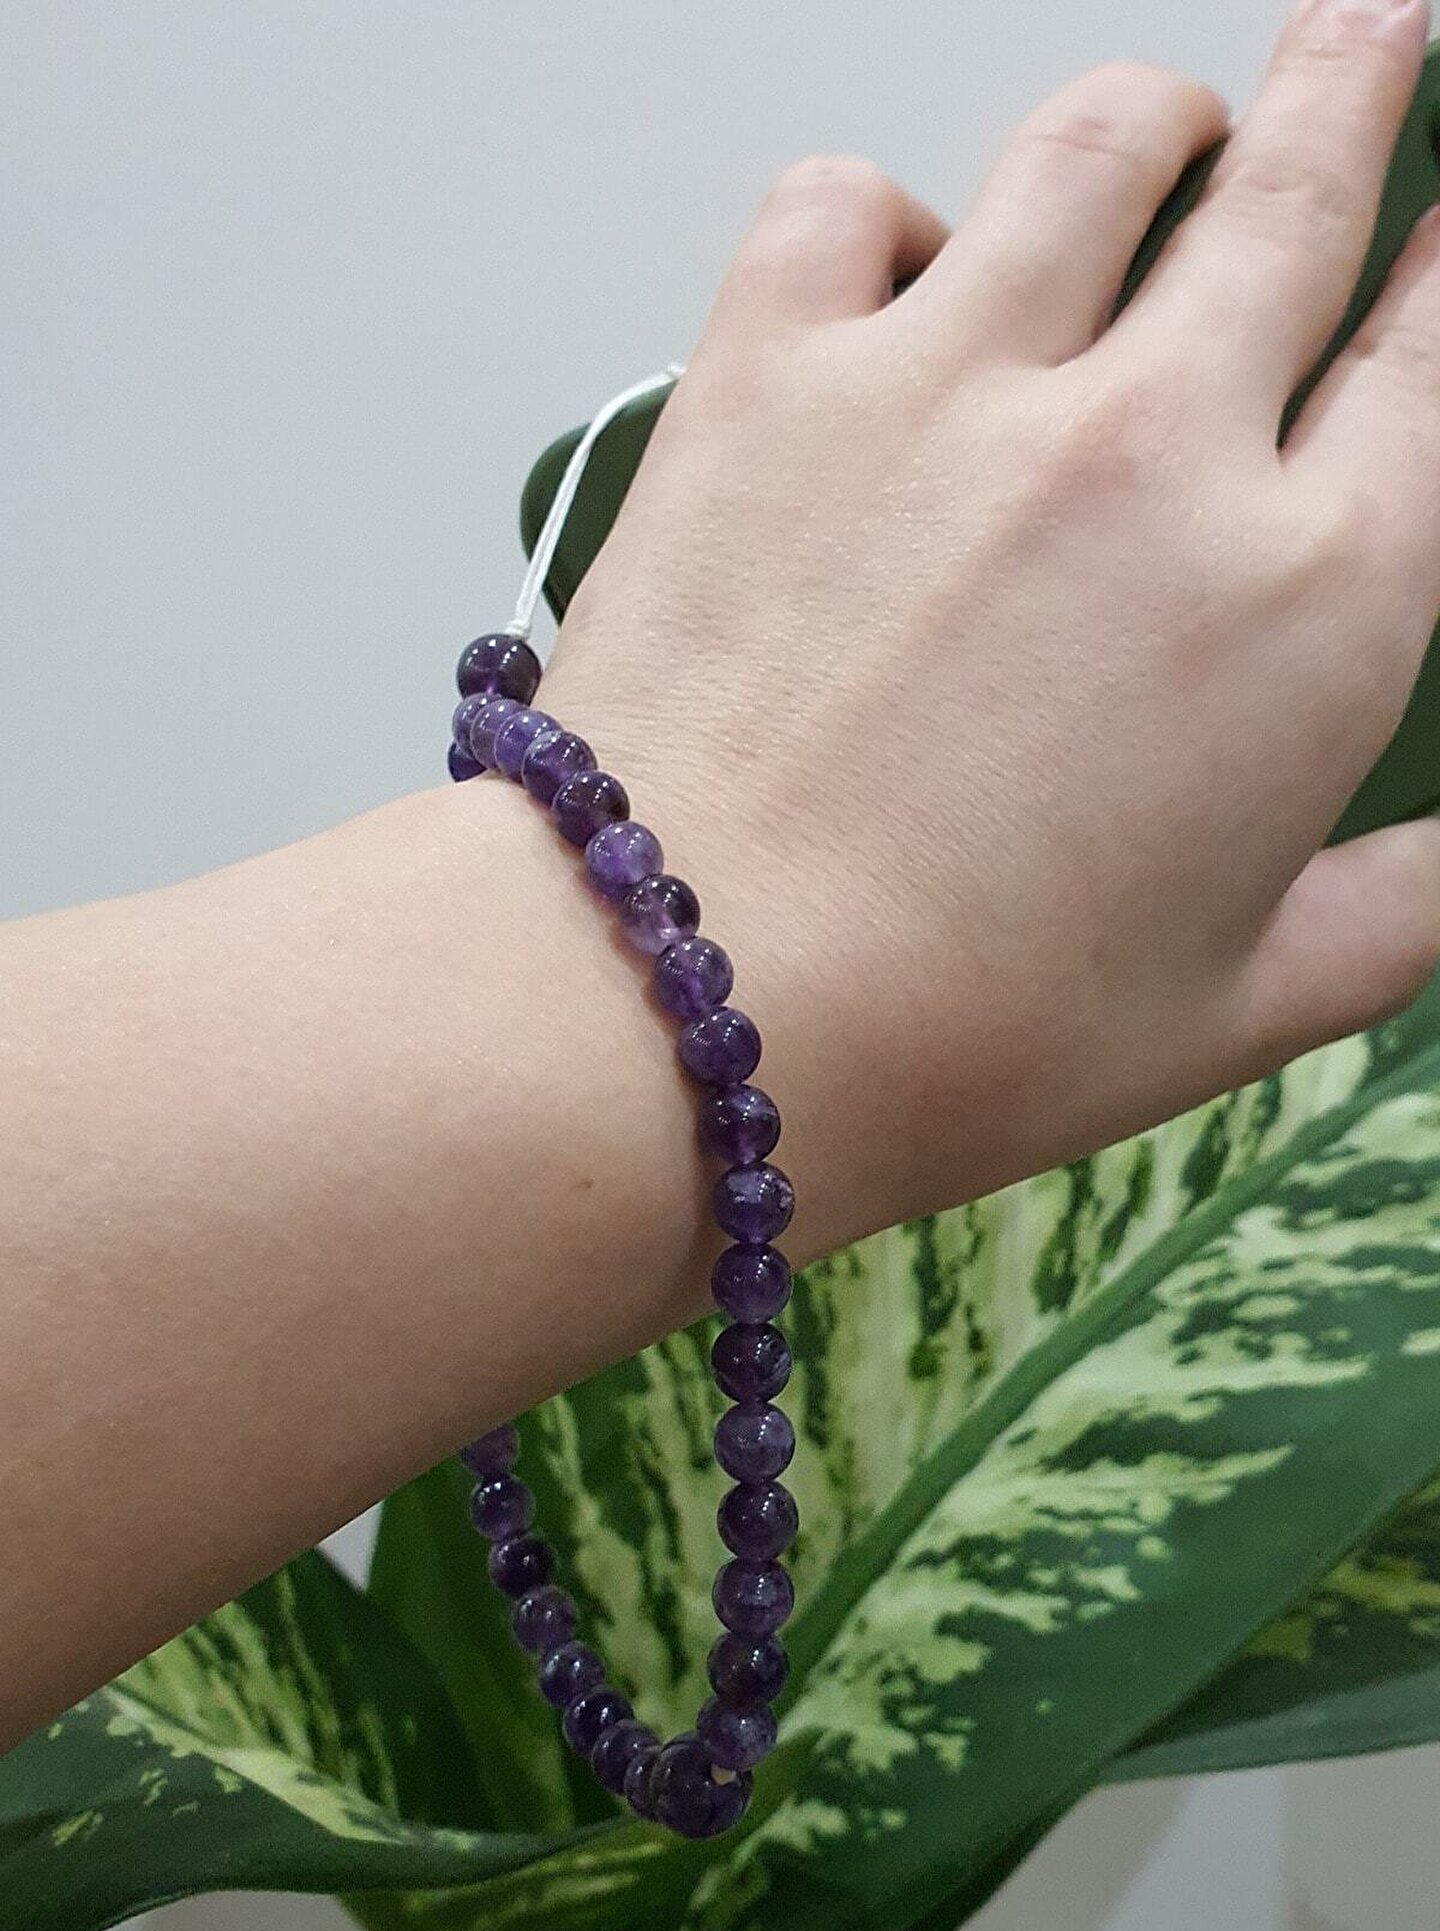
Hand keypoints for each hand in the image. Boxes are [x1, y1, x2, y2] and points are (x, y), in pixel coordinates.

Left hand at [542, 0, 1439, 1240]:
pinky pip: (845, 199)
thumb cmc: (958, 1036)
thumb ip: (1391, 916)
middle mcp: (1155, 445)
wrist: (685, 1007)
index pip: (1434, 352)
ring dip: (1154, 115)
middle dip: (1357, 74)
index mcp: (1310, 596)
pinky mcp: (771, 373)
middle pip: (1302, 178)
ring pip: (1098, 143)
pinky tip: (899, 265)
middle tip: (1374, 23)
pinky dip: (884, 213)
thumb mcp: (1234, 1011)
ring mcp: (954, 383)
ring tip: (1166, 126)